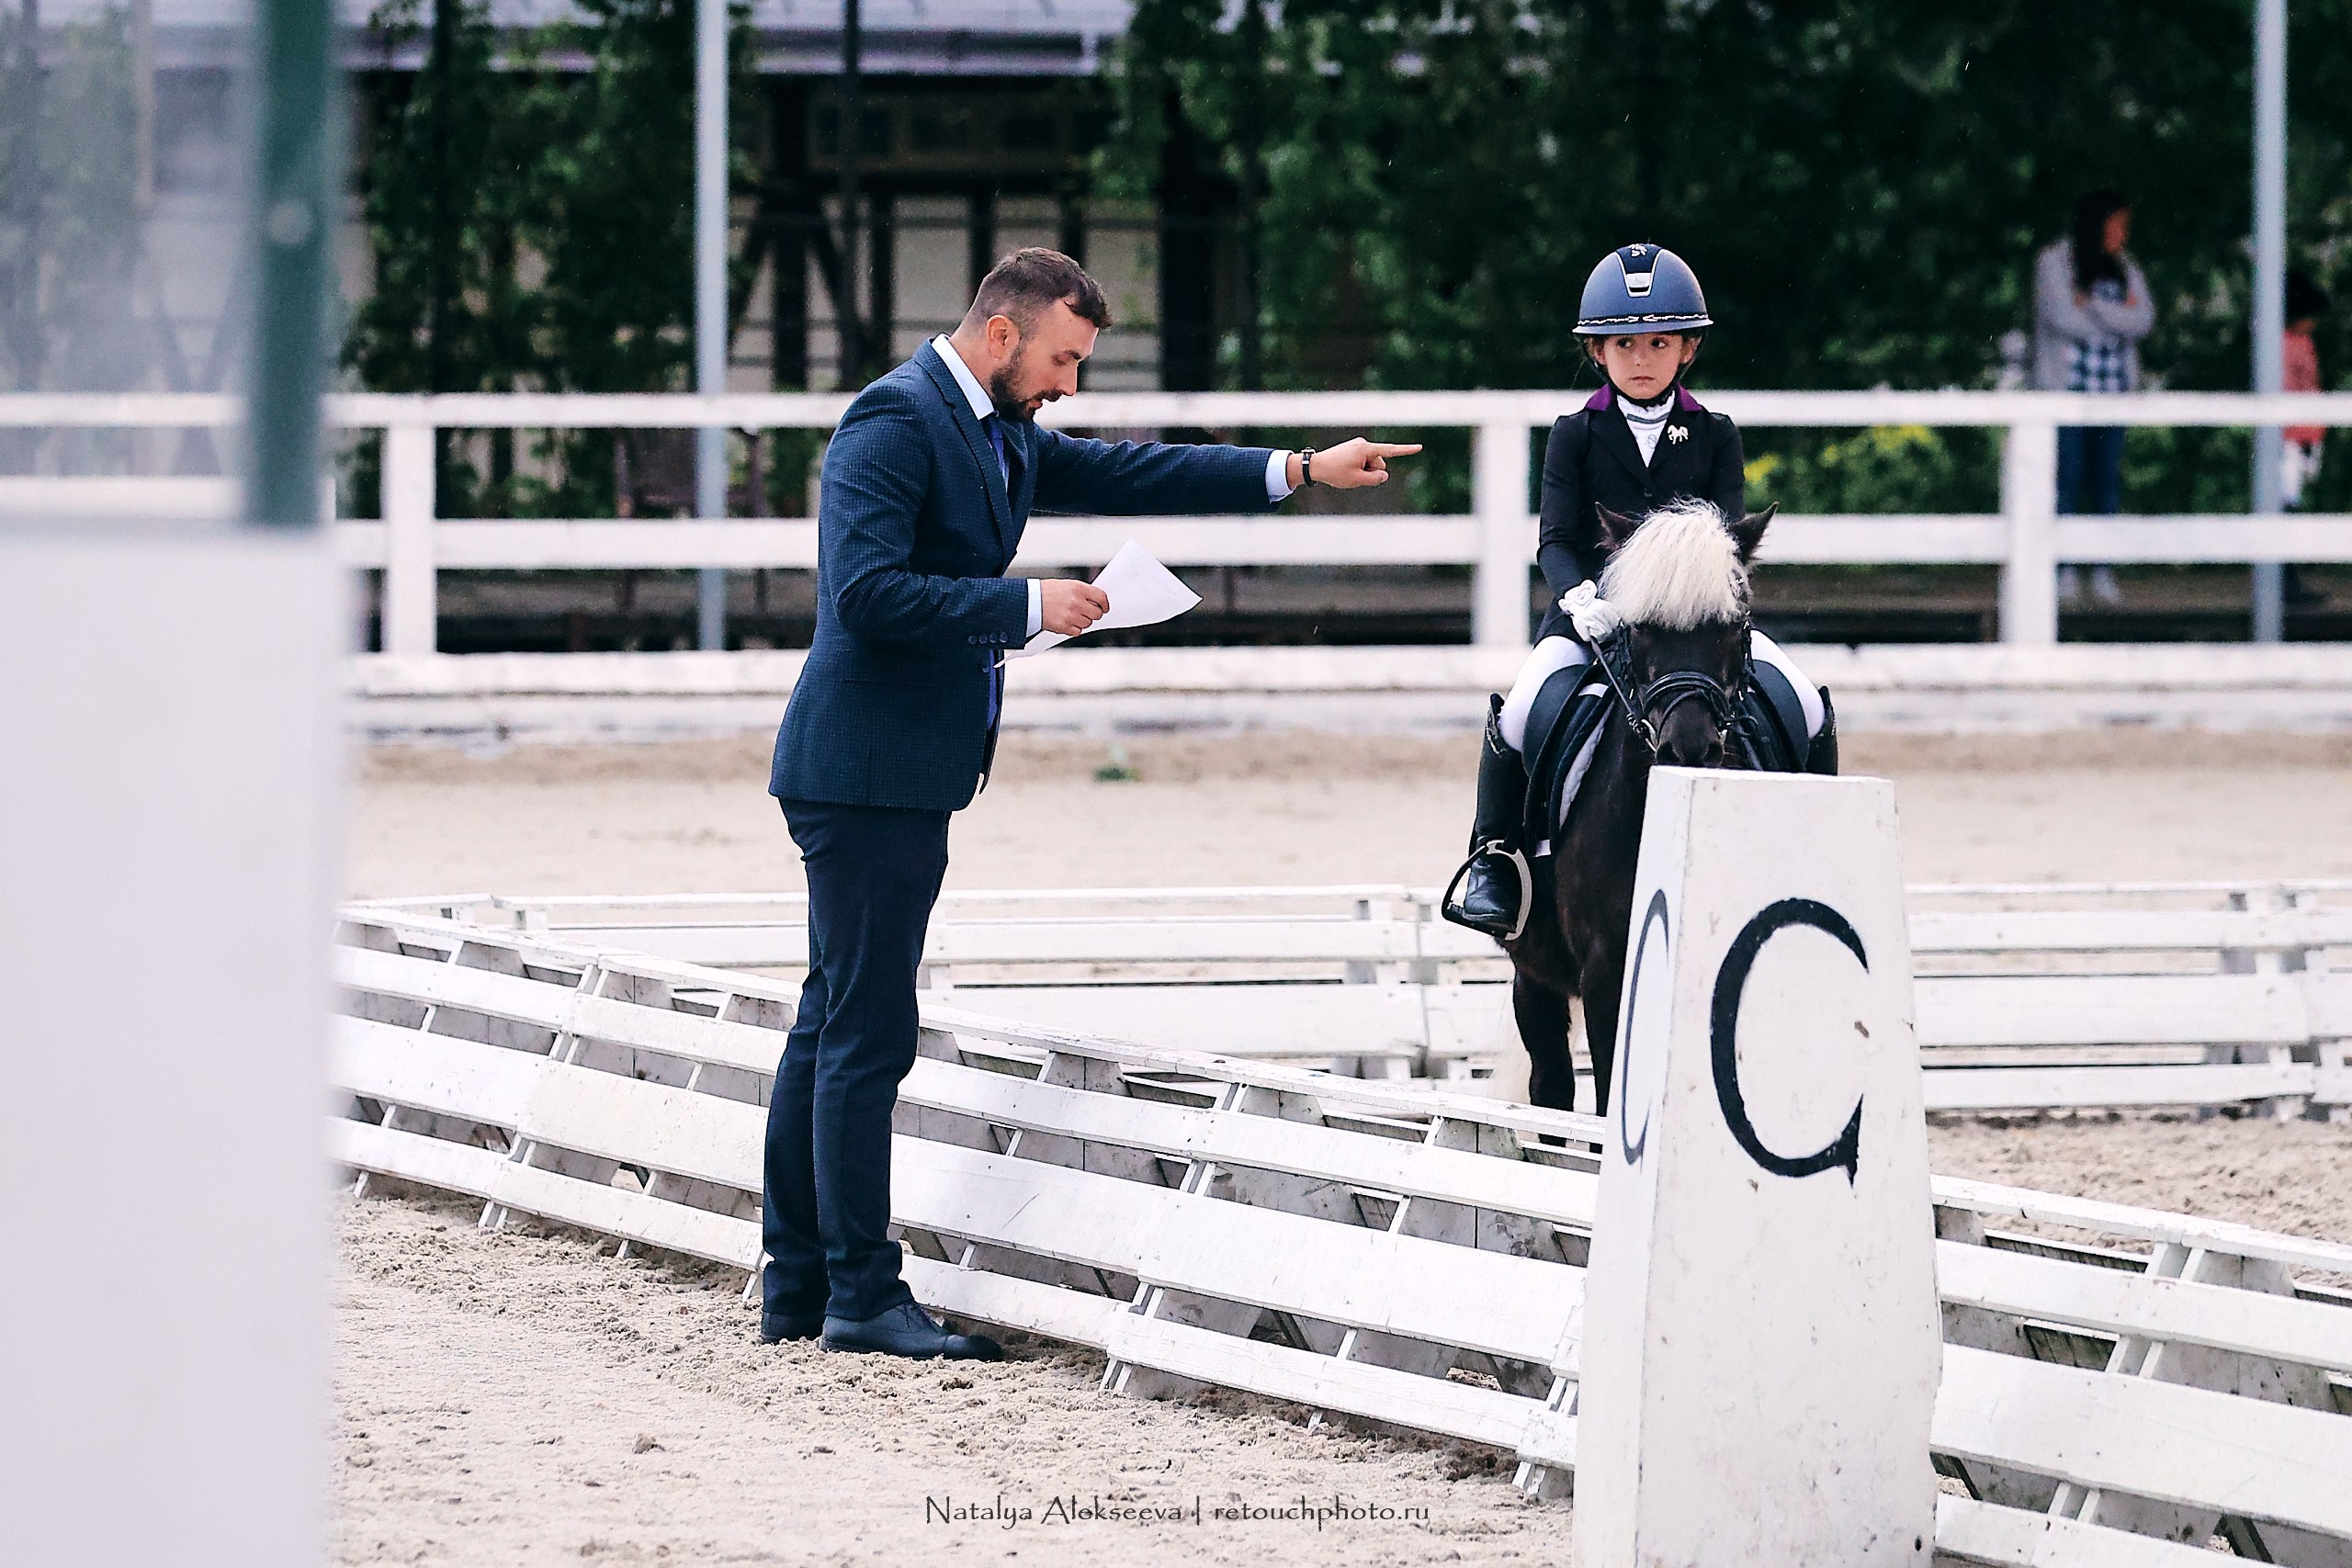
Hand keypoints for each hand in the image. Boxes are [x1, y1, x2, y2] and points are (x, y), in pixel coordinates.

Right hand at [1039, 579, 1109, 636]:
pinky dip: (1074, 628)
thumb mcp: (1067, 585)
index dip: (1105, 604)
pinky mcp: (1065, 627)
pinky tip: (1066, 621)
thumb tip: (1096, 600)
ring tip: (1071, 614)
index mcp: (1079, 589)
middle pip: (1097, 613)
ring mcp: (1071, 616)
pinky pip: (1078, 632)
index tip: (1104, 607)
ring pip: (1088, 623)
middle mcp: (1077, 602)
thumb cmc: (1046, 592)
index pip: (1101, 597)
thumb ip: (1083, 592)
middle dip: (1093, 613)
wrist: (1029, 601)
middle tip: (1085, 611)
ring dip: (1082, 621)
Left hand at [1294, 437, 1422, 489]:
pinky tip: (1346, 470)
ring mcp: (1358, 446)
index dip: (1406, 450)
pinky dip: (1359, 469)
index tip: (1419, 447)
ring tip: (1348, 472)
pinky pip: (1363, 462)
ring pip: (1371, 464)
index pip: (1390, 451)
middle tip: (1354, 475)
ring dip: (1364, 471)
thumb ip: (1375, 479)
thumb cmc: (1335, 472)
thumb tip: (1384, 475)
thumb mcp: (1357, 480)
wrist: (1315, 465)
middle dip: (1372, 472)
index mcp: (1365, 449)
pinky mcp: (1354, 450)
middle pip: (1380, 463)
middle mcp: (1363, 444)